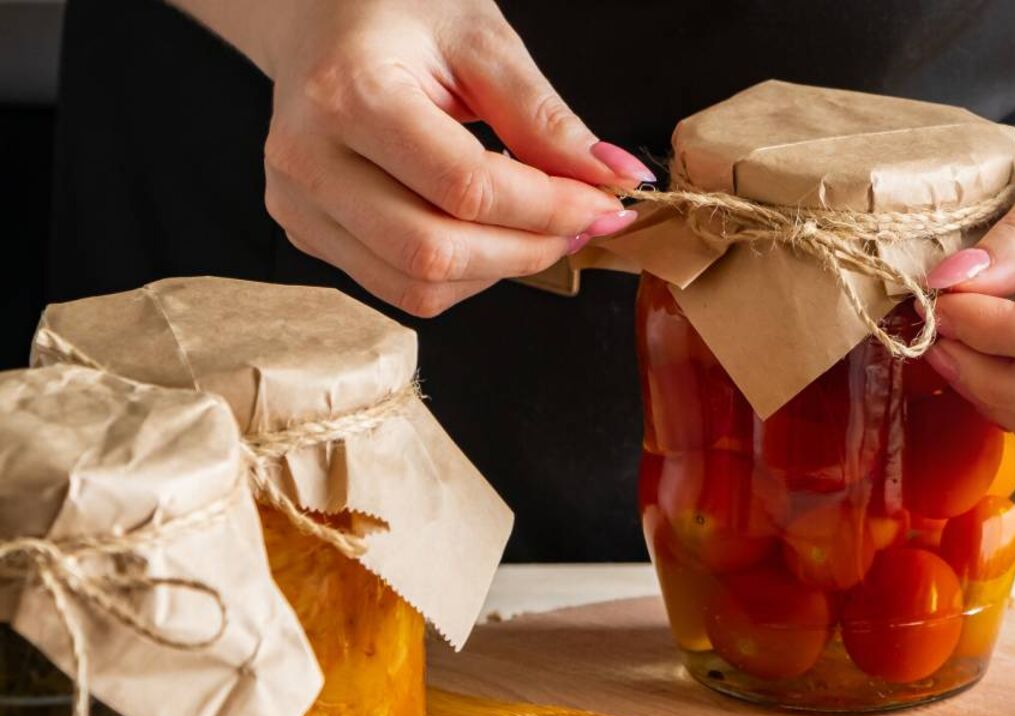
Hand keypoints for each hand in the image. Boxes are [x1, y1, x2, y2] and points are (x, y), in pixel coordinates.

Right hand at [245, 0, 647, 315]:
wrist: (316, 16)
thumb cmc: (395, 15)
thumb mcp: (480, 41)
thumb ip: (544, 117)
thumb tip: (614, 178)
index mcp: (347, 95)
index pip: (465, 188)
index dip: (550, 207)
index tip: (604, 203)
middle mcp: (308, 159)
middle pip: (434, 253)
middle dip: (529, 249)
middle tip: (579, 222)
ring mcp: (298, 204)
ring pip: (417, 287)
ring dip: (499, 269)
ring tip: (539, 226)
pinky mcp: (306, 232)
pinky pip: (399, 286)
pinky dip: (463, 273)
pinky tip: (489, 231)